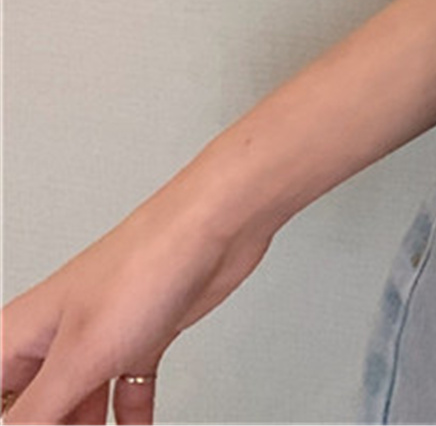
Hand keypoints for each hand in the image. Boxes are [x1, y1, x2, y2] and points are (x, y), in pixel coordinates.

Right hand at [1, 183, 276, 423]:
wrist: (218, 226)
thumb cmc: (145, 264)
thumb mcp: (77, 358)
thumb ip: (36, 414)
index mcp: (18, 335)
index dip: (12, 421)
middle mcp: (54, 336)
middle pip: (34, 410)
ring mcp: (101, 336)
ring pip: (79, 405)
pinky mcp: (143, 335)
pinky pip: (126, 390)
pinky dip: (129, 418)